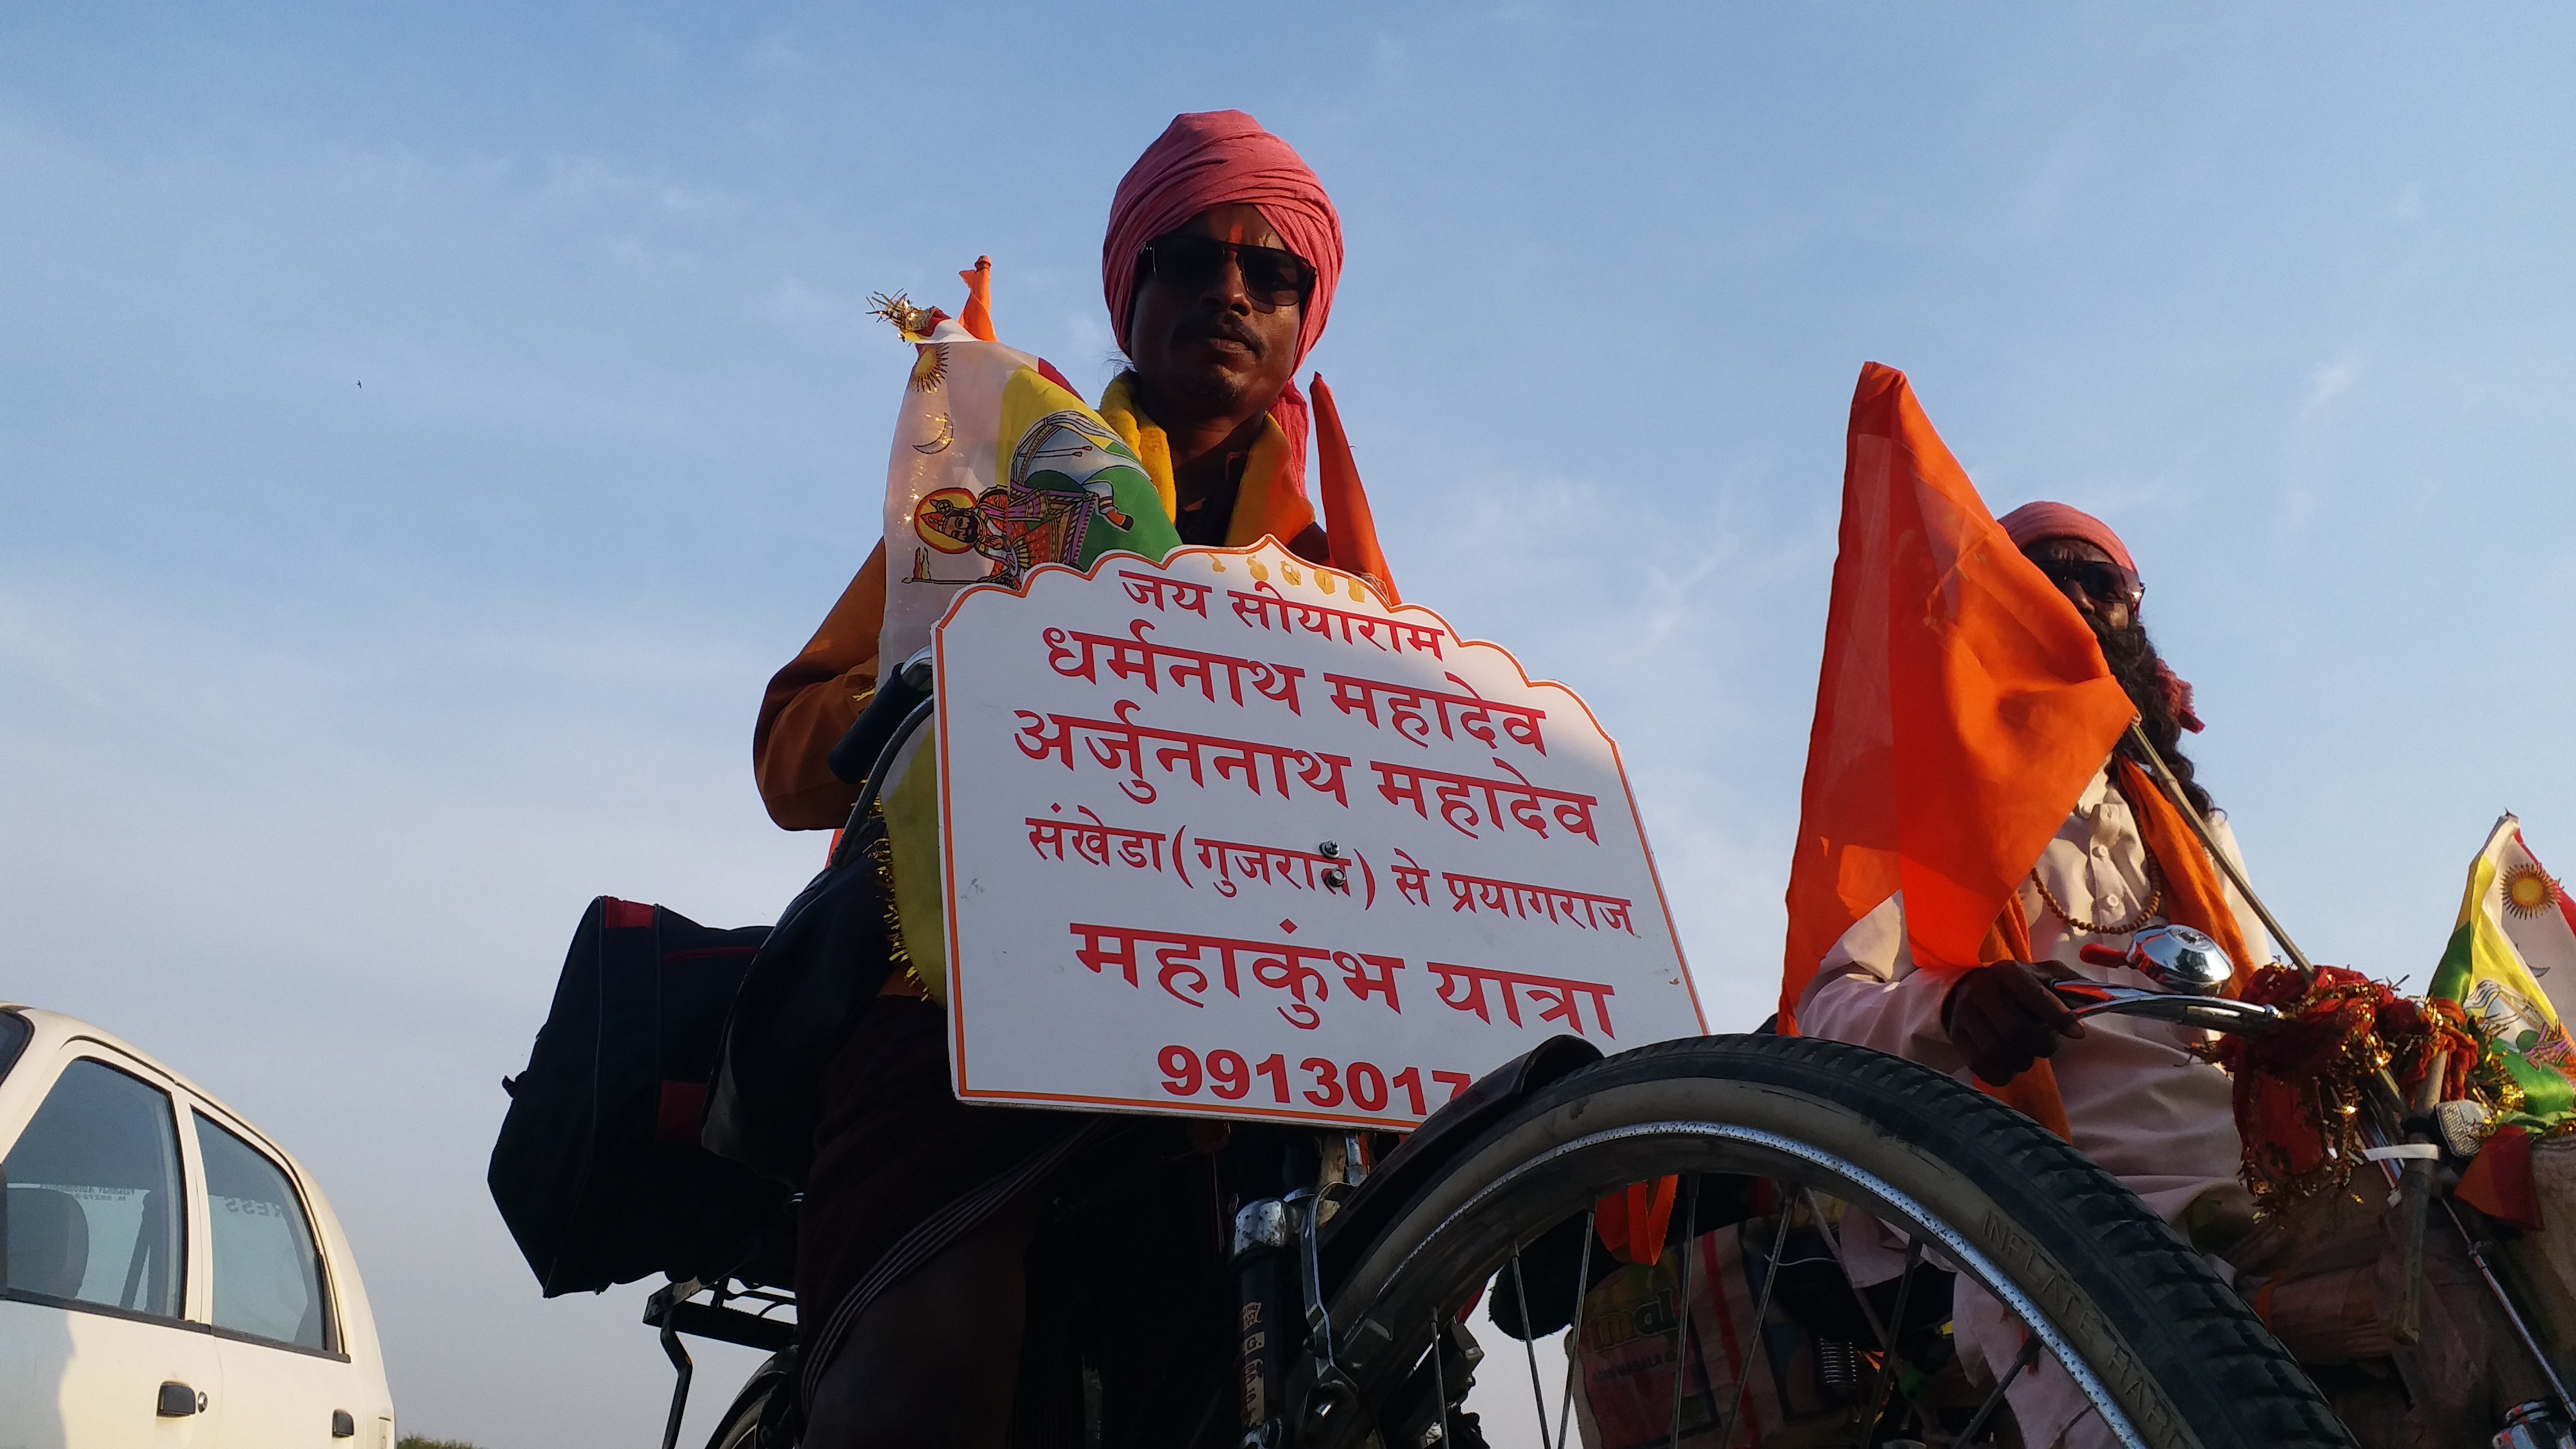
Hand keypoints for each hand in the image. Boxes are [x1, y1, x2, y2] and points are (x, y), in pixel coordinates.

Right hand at [1943, 962, 2085, 1085]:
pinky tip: (2011, 1066)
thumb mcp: (2045, 975)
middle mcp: (1983, 990)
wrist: (1968, 989)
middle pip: (2016, 1031)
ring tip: (2028, 1053)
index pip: (2034, 996)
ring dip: (2022, 1060)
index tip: (2078, 1034)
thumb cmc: (2019, 986)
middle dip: (2041, 1045)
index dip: (2059, 1017)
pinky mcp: (1957, 1037)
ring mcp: (1966, 1014)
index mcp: (2009, 972)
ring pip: (1998, 1051)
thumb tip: (2101, 999)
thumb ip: (2071, 985)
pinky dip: (2003, 1073)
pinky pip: (1981, 1066)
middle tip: (2047, 1046)